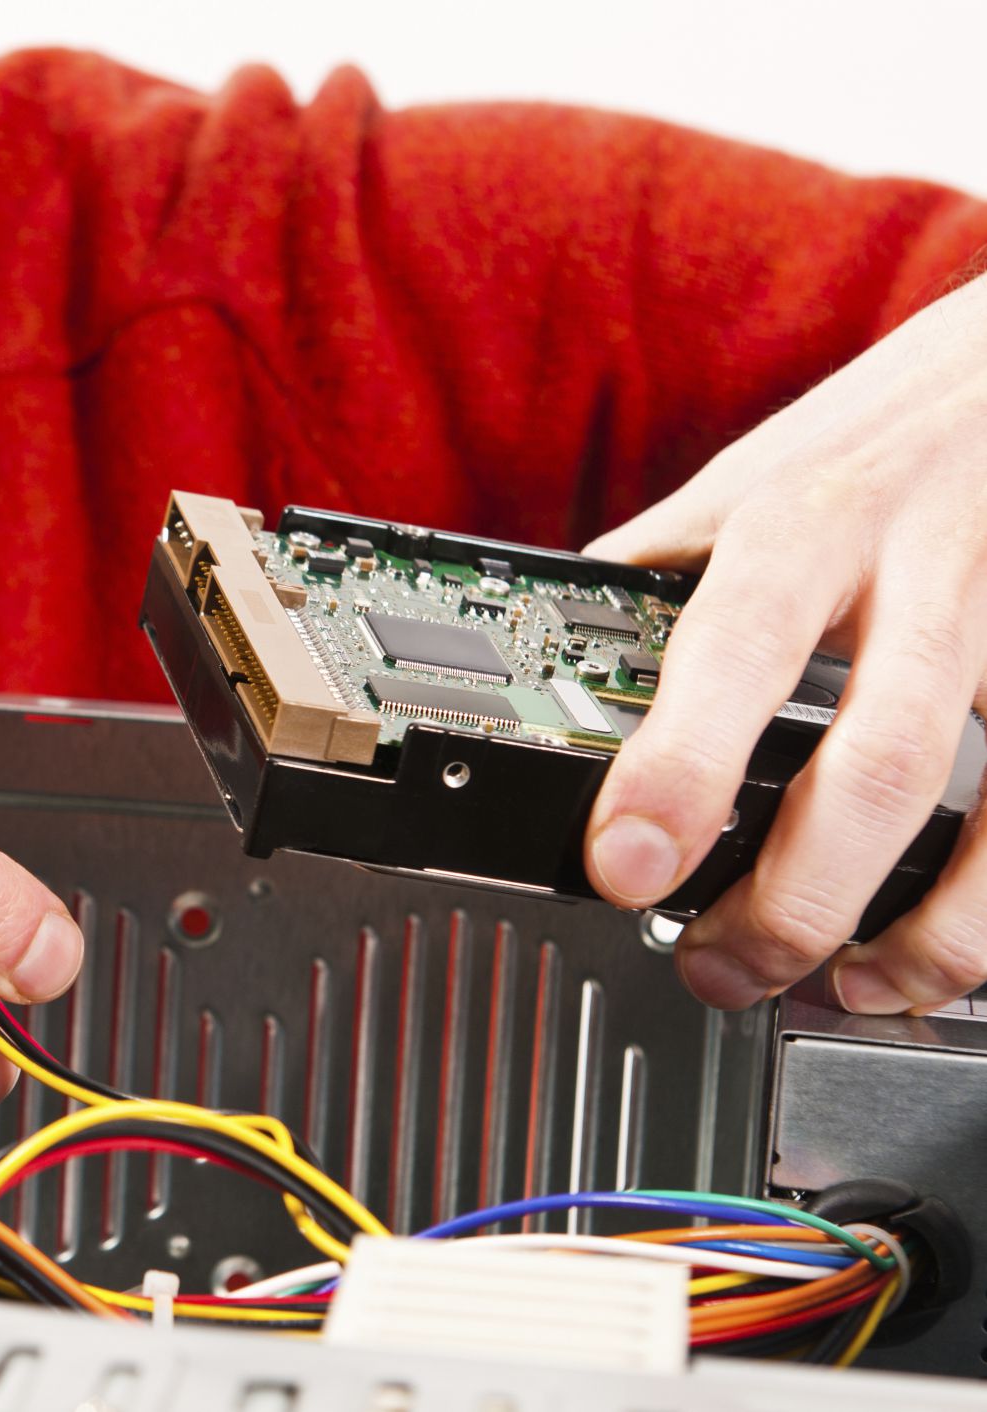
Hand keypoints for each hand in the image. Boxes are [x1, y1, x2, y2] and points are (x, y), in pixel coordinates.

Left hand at [582, 275, 986, 1014]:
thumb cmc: (873, 439)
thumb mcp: (745, 478)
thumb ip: (657, 574)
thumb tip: (539, 654)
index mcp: (802, 523)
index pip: (731, 649)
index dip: (678, 768)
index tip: (622, 869)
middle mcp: (923, 572)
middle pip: (878, 759)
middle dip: (795, 896)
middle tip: (718, 966)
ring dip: (921, 933)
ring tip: (837, 986)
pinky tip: (940, 956)